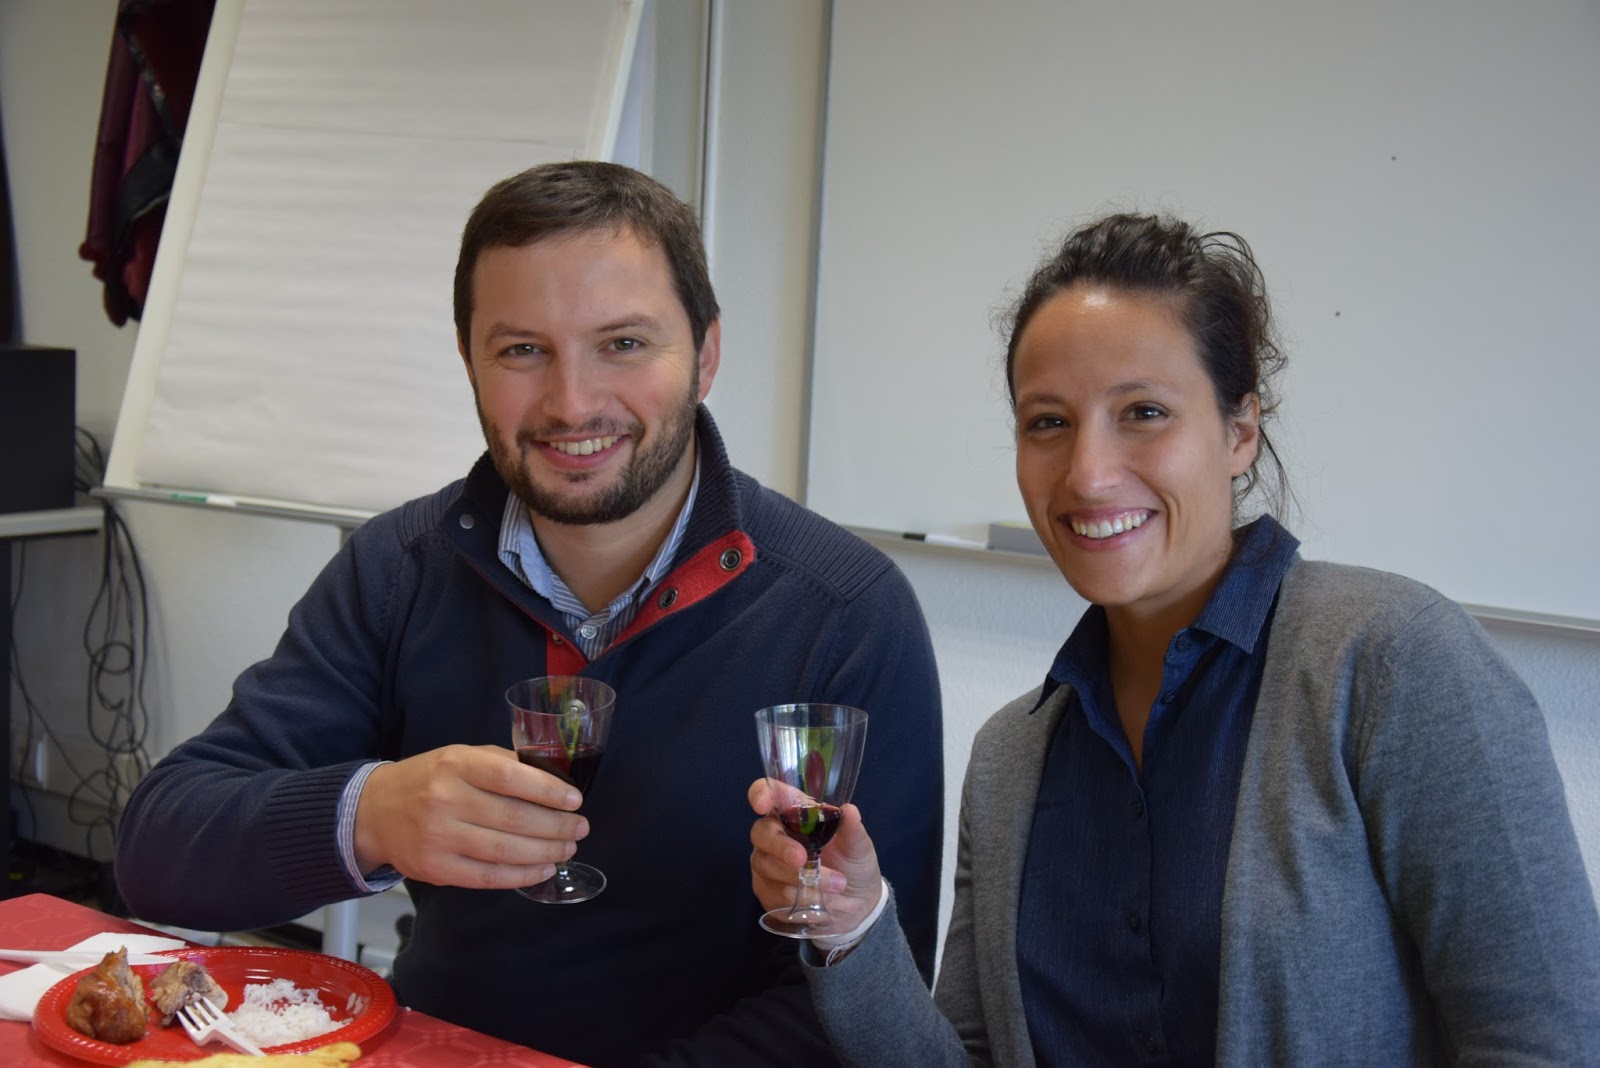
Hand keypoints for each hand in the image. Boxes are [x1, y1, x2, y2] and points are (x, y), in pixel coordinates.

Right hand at [353, 744, 586, 889]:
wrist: (373, 812)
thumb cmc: (430, 780)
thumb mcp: (461, 756)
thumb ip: (503, 764)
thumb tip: (554, 779)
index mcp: (456, 764)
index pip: (511, 777)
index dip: (548, 790)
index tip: (575, 800)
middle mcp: (445, 800)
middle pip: (513, 818)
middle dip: (556, 826)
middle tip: (580, 828)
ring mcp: (438, 837)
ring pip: (504, 850)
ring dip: (545, 852)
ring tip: (568, 848)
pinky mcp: (435, 868)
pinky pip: (487, 876)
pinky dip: (520, 875)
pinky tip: (542, 869)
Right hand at [747, 778, 882, 930]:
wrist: (858, 906)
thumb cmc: (854, 865)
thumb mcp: (858, 846)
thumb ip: (852, 829)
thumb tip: (849, 810)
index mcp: (797, 813)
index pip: (769, 793)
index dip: (760, 794)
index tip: (762, 805)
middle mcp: (776, 834)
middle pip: (761, 832)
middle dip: (780, 847)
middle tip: (802, 860)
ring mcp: (768, 863)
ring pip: (766, 865)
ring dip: (799, 878)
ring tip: (834, 886)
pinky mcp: (767, 891)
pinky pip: (772, 892)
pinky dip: (797, 896)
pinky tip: (817, 899)